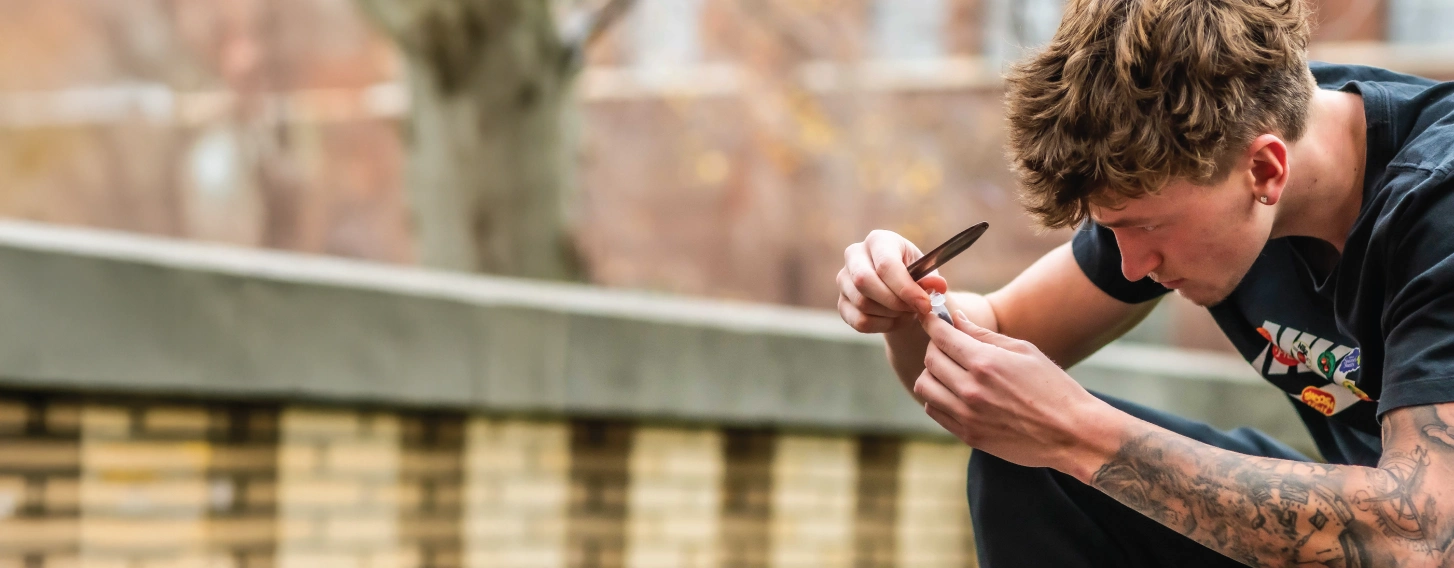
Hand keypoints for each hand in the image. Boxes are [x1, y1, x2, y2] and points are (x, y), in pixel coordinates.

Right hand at [837, 230, 947, 333]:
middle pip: (864, 282)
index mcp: (878, 240)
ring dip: (890, 314)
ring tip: (907, 312)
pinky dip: (881, 326)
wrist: (900, 290)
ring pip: (862, 303)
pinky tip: (894, 320)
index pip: (885, 264)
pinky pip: (859, 321)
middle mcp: (854, 255)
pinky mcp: (841, 302)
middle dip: (894, 302)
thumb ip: (932, 279)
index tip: (925, 305)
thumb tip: (937, 285)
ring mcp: (844, 279)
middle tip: (915, 310)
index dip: (905, 288)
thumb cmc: (914, 275)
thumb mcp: (927, 273)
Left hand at [913, 309, 1122, 471]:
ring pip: (924, 386)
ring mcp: (967, 415)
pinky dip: (937, 398)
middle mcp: (971, 389)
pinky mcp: (968, 435)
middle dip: (936, 346)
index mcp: (985, 363)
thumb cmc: (1053, 387)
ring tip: (950, 371)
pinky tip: (955, 393)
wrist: (1072, 433)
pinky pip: (934, 411)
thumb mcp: (1024, 351)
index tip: (929, 318)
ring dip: (932, 374)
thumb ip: (984, 335)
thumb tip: (956, 319)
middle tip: (949, 345)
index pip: (941, 337)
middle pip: (930, 359)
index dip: (931, 323)